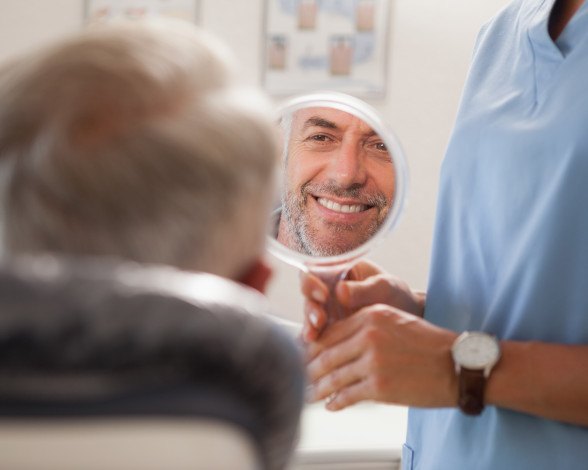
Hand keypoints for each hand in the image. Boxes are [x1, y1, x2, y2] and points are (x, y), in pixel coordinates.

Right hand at [300, 260, 425, 341]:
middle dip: (310, 308)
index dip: (312, 282)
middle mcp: (328, 290)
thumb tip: (340, 291)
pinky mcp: (330, 330)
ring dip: (309, 325)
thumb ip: (363, 289)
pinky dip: (314, 341)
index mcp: (338, 271)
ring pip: (309, 316)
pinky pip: (317, 334)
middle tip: (319, 320)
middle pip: (308, 296)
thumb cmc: (396, 295)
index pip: (315, 271)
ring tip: (314, 336)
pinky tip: (314, 347)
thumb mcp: (384, 287)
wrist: (408, 319)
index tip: (323, 294)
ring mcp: (327, 310)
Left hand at [305, 304, 456, 410]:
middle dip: (309, 368)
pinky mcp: (379, 386)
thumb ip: (366, 328)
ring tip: (308, 394)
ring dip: (317, 388)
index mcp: (371, 315)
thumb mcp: (395, 322)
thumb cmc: (430, 345)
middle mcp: (368, 335)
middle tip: (299, 377)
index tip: (304, 355)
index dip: (313, 347)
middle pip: (326, 354)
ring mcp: (373, 361)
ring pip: (333, 376)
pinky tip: (331, 405)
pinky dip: (336, 402)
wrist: (459, 365)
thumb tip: (339, 345)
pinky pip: (347, 395)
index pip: (331, 332)